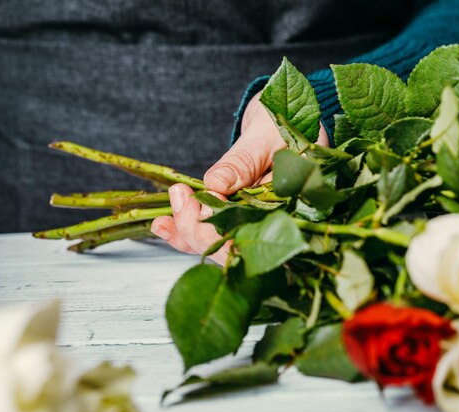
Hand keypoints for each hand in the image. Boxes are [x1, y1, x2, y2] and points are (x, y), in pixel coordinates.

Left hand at [150, 92, 328, 264]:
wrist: (280, 116)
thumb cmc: (283, 121)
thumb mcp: (264, 136)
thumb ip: (243, 162)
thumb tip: (215, 184)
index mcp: (295, 207)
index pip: (260, 233)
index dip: (226, 230)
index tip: (200, 204)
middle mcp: (278, 223)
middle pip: (237, 248)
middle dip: (201, 232)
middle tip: (180, 200)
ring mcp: (257, 224)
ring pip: (221, 245)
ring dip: (189, 235)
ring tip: (162, 220)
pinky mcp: (238, 218)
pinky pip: (212, 232)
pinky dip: (186, 230)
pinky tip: (164, 225)